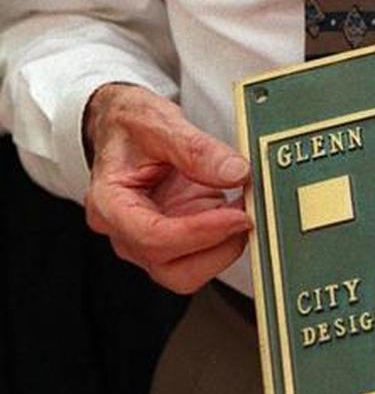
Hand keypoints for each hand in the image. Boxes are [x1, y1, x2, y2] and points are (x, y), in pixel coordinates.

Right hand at [84, 83, 251, 292]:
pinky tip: (237, 209)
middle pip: (170, 269)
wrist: (121, 127)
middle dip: (215, 249)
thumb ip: (196, 148)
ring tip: (244, 208)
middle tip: (246, 215)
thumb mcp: (158, 122)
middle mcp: (126, 231)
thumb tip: (235, 172)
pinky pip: (201, 254)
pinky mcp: (174, 235)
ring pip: (188, 271)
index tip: (236, 216)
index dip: (199, 233)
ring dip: (223, 247)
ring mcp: (150, 238)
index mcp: (110, 204)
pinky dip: (225, 238)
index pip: (153, 237)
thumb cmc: (127, 125)